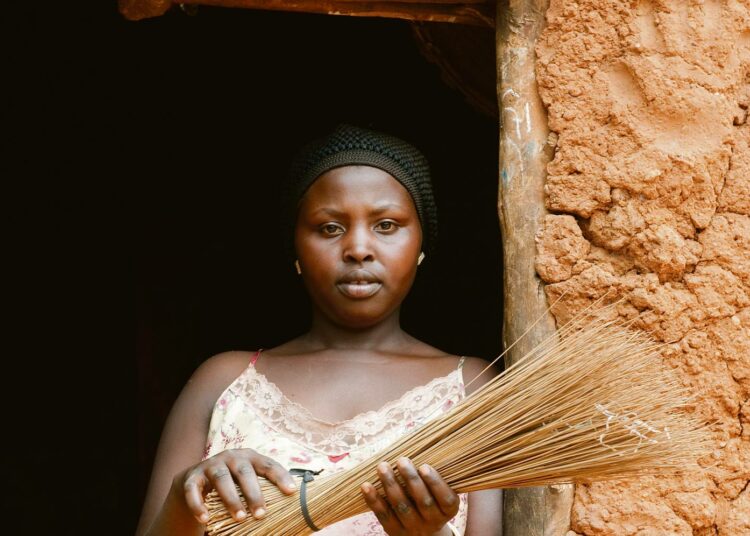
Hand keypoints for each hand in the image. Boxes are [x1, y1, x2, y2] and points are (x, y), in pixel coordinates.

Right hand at [175, 448, 296, 523]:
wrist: (196, 480)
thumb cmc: (232, 483)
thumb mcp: (248, 480)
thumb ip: (264, 488)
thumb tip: (289, 503)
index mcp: (249, 457)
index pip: (268, 464)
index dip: (280, 477)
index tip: (291, 492)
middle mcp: (231, 457)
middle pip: (244, 472)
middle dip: (254, 493)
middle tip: (261, 514)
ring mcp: (210, 465)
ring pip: (221, 479)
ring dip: (231, 499)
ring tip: (240, 517)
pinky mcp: (192, 477)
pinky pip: (194, 490)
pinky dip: (198, 505)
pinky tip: (205, 519)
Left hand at [361, 457, 458, 535]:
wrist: (423, 534)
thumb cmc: (432, 502)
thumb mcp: (441, 495)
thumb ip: (437, 477)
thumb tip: (428, 443)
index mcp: (448, 511)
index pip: (446, 499)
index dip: (435, 483)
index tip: (424, 466)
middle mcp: (432, 521)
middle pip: (422, 502)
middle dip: (411, 480)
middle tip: (402, 460)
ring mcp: (413, 528)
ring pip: (402, 507)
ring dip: (391, 485)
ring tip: (383, 466)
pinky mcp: (395, 531)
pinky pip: (384, 516)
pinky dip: (374, 500)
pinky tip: (366, 486)